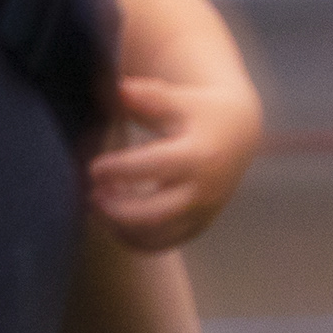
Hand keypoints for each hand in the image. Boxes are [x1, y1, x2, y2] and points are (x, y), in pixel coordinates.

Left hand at [92, 71, 264, 249]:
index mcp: (198, 155)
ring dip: (122, 228)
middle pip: (154, 213)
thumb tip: (120, 88)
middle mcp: (203, 188)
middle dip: (116, 209)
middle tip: (93, 194)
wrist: (239, 134)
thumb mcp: (178, 99)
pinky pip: (164, 244)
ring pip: (157, 235)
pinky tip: (114, 223)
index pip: (151, 168)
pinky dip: (135, 240)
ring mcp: (203, 210)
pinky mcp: (200, 223)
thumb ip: (149, 95)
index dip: (117, 170)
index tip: (94, 167)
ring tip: (100, 208)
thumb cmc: (199, 112)